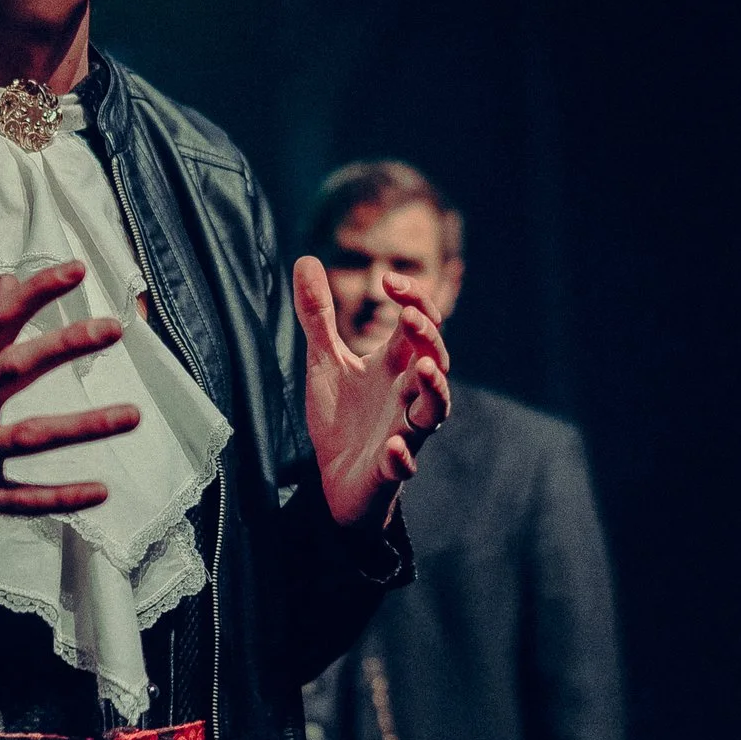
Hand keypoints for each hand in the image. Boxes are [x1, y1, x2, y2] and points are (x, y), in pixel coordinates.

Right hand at [0, 261, 140, 546]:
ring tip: (132, 415)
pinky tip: (100, 490)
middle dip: (62, 345)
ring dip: (82, 426)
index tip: (76, 270)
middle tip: (111, 328)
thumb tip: (8, 280)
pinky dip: (58, 496)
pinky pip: (19, 499)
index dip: (33, 294)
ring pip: (27, 435)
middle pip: (13, 368)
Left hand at [291, 255, 452, 528]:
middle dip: (429, 339)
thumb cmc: (341, 417)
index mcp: (395, 365)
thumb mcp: (324, 360)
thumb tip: (305, 259)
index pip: (419, 325)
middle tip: (411, 317)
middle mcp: (407, 395)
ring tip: (423, 369)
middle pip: (435, 361)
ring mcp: (403, 431)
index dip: (413, 299)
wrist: (336, 480)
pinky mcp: (390, 468)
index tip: (388, 281)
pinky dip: (402, 456)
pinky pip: (404, 464)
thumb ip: (317, 315)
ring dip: (434, 391)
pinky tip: (394, 448)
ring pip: (434, 412)